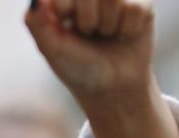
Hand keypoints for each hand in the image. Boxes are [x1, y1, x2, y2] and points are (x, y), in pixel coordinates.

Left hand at [25, 0, 178, 137]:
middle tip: (89, 34)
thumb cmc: (78, 68)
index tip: (68, 28)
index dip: (66, 10)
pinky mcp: (142, 3)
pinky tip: (124, 35)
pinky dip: (128, 29)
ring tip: (106, 34)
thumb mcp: (51, 49)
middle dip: (88, 21)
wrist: (113, 88)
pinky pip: (135, 7)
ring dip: (108, 25)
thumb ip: (36, 22)